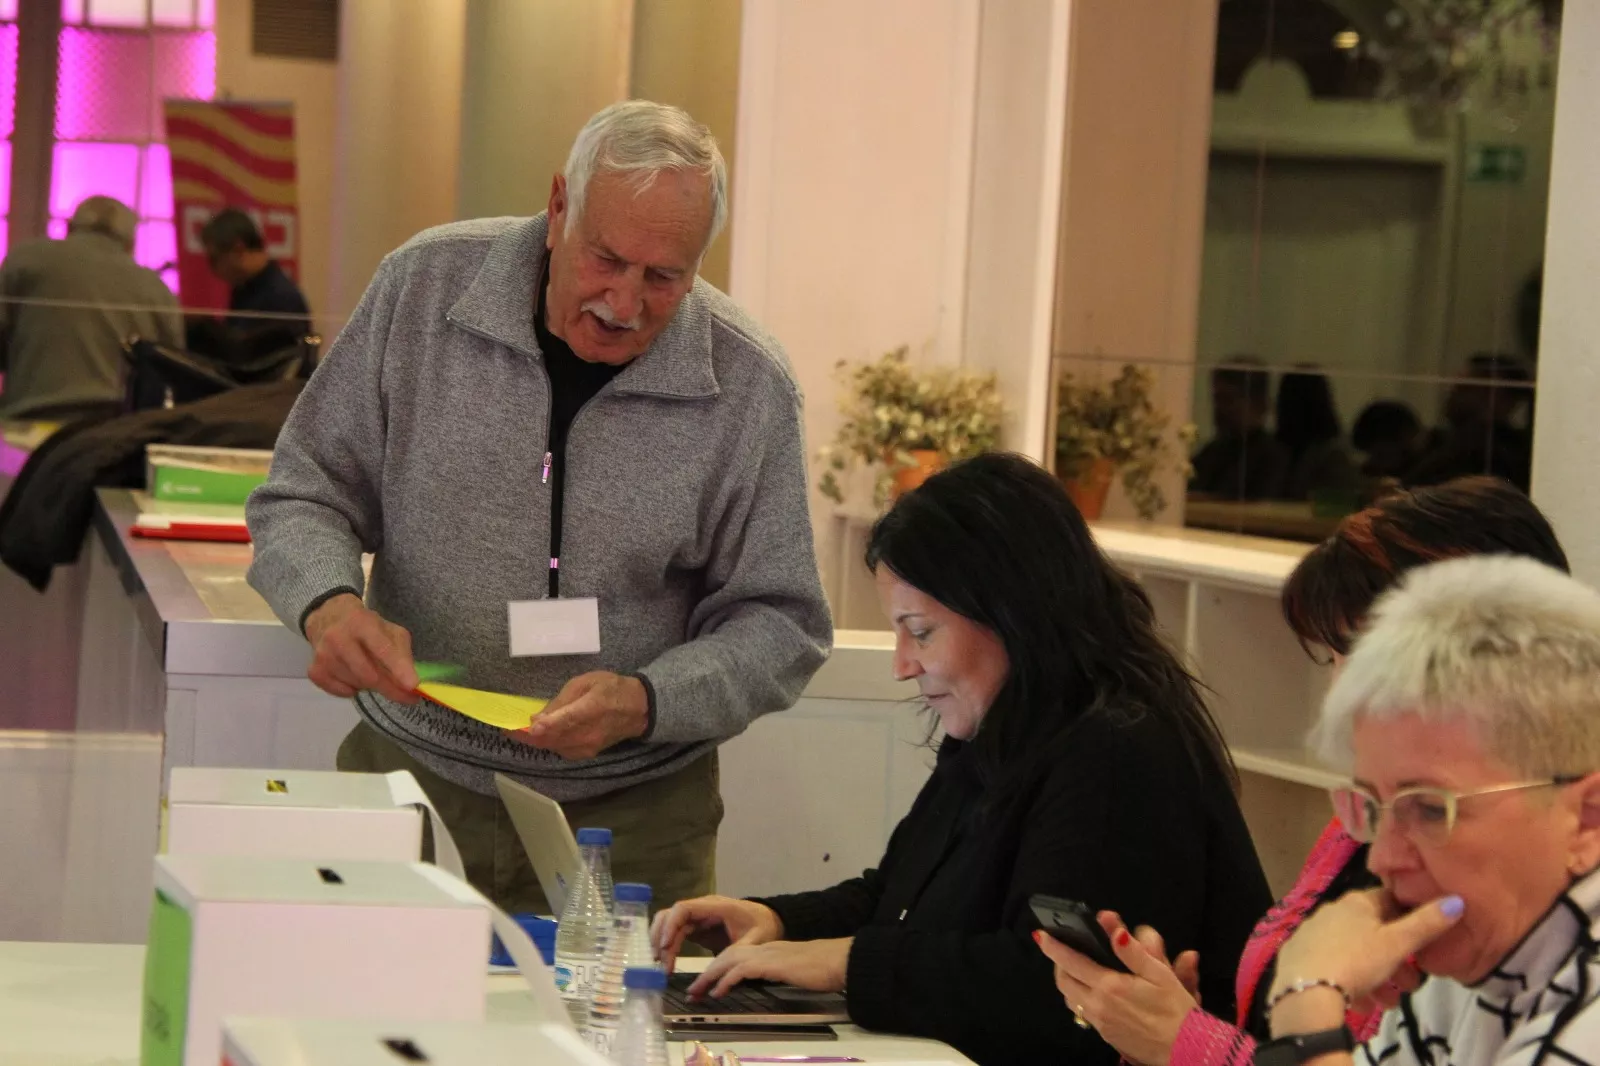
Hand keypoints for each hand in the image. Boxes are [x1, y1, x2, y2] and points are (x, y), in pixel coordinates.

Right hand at [304, 593, 417, 702]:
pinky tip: (353, 674)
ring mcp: (323, 656)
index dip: (399, 668)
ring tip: (371, 670)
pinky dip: (353, 689)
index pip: (382, 649)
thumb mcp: (390, 630)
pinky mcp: (315, 671)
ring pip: (358, 685)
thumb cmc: (366, 626)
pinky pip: (342, 692)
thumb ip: (402, 653)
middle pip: (370, 675)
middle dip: (392, 689)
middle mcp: (338, 638)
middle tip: (408, 697)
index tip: (413, 685)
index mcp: (361, 622)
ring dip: (371, 685)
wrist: (328, 617)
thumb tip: (410, 684)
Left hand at [513, 671, 648, 759]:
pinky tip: (543, 735)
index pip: (564, 721)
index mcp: (590, 709)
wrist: (638, 709)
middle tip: (509, 730)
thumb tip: (539, 717)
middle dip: (528, 736)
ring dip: (537, 740)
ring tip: (522, 732)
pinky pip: (561, 750)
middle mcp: (587, 733)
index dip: (543, 726)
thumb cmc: (611, 689)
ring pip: (553, 747)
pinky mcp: (586, 753)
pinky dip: (549, 743)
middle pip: (552, 739)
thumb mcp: (586, 682)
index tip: (524, 728)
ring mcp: (587, 747)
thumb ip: (562, 700)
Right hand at [651, 896, 783, 971]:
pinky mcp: (696, 927)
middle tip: (660, 963)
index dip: (671, 925)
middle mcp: (702, 908)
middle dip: (661, 938)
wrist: (768, 921)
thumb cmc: (763, 927)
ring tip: (661, 967)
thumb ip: (739, 953)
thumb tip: (722, 970)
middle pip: (670, 915)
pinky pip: (675, 933)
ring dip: (661, 943)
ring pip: (668, 923)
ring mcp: (697, 917)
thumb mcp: (756, 940)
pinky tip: (666, 963)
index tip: (666, 946)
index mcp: (715, 906)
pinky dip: (668, 946)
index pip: (684, 908)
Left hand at [689, 938, 852, 998]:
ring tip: (697, 992)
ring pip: (729, 960)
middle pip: (726, 956)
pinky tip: (718, 991)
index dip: (717, 969)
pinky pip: (742, 970)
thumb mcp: (792, 971)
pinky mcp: (772, 963)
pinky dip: (726, 980)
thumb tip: (760, 983)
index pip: (735, 955)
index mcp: (768, 950)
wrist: (840, 960)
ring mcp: (768, 954)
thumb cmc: (822, 968)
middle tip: (692, 990)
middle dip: (706, 973)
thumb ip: (775, 973)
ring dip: (709, 977)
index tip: (704, 985)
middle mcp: (764, 949)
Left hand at [1035, 911, 1200, 1065]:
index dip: (1053, 947)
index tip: (1041, 935)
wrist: (1185, 1049)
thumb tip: (1111, 925)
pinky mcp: (1106, 1035)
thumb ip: (1131, 950)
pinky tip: (1094, 992)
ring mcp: (1100, 1023)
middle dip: (1059, 964)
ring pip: (1071, 999)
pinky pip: (1084, 1013)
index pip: (1070, 962)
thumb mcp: (1159, 973)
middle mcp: (1098, 1006)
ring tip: (1076, 969)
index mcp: (1108, 986)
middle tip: (1064, 951)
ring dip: (1068, 983)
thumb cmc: (1175, 1009)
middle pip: (1063, 982)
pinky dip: (1080, 998)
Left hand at [1272, 889, 1461, 1018]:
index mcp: (1356, 902)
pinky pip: (1333, 968)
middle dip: (1397, 961)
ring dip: (1378, 979)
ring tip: (1389, 1003)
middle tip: (1411, 986)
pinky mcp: (1299, 959)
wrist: (1305, 991)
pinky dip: (1351, 985)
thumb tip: (1457, 900)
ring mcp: (1312, 935)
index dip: (1409, 920)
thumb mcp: (1397, 944)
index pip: (1388, 901)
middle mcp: (1331, 912)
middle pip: (1373, 933)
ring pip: (1355, 955)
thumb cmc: (1356, 961)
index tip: (1421, 943)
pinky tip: (1362, 1006)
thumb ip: (1427, 924)